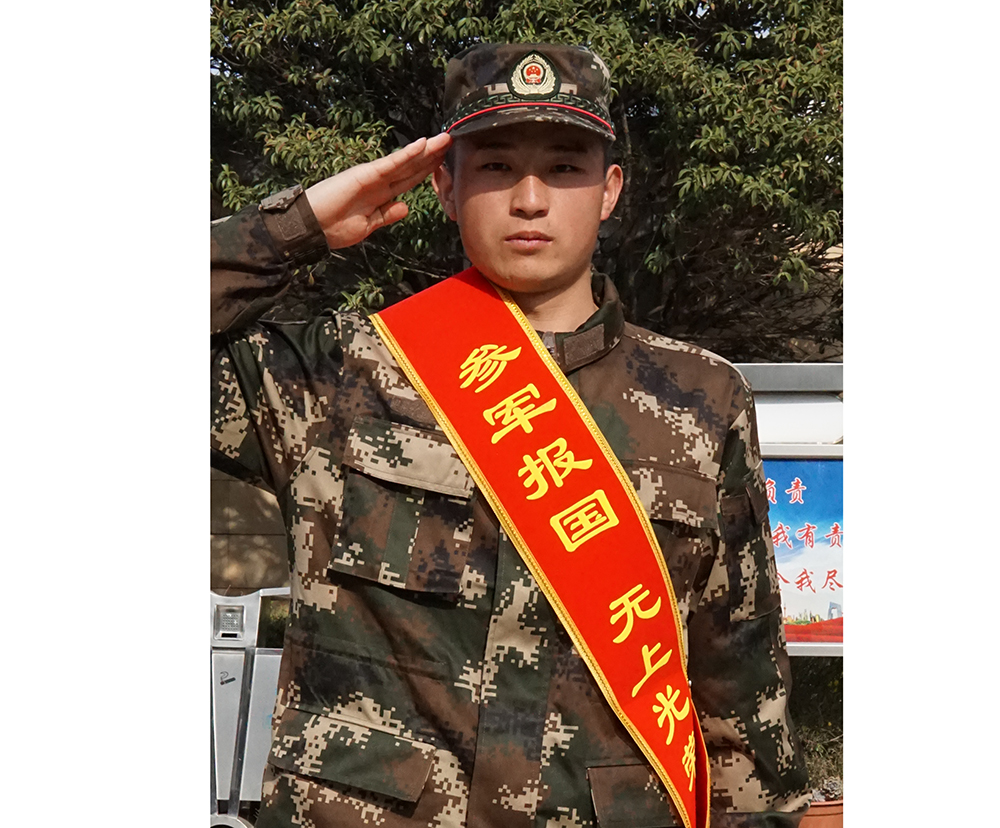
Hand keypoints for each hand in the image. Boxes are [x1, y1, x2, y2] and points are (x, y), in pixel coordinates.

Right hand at [304, 133, 451, 249]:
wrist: (311, 228)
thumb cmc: (333, 228)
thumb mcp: (368, 225)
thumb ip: (387, 215)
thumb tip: (405, 207)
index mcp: (380, 195)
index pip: (409, 180)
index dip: (428, 171)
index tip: (445, 162)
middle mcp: (379, 182)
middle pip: (411, 167)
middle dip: (432, 156)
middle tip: (451, 141)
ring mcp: (372, 176)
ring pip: (405, 161)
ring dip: (426, 150)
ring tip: (444, 138)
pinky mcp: (365, 174)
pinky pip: (391, 163)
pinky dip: (407, 154)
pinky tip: (422, 144)